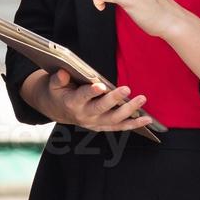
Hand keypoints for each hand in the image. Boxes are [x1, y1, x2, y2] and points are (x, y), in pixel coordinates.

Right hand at [34, 68, 154, 133]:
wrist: (57, 109)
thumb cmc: (58, 91)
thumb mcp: (53, 83)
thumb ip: (59, 78)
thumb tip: (64, 72)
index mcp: (72, 102)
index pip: (82, 97)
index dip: (91, 92)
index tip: (100, 86)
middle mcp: (84, 115)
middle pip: (101, 109)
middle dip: (114, 99)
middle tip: (127, 89)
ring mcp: (94, 123)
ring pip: (114, 120)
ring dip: (129, 111)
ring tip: (142, 100)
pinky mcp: (102, 126)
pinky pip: (119, 127)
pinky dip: (134, 124)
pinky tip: (146, 120)